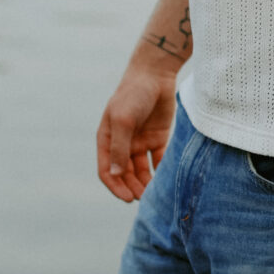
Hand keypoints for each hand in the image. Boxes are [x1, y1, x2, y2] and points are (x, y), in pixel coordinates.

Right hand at [96, 69, 176, 202]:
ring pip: (141, 170)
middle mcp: (122, 143)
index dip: (115, 186)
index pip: (107, 170)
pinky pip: (158, 160)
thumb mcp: (123, 120)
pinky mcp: (157, 138)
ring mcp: (139, 141)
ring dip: (145, 183)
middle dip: (132, 187)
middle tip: (144, 198)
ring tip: (155, 193)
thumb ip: (120, 148)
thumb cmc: (133, 94)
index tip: (127, 198)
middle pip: (125, 173)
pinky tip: (166, 179)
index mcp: (107, 139)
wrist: (156, 74)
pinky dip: (160, 171)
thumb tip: (116, 175)